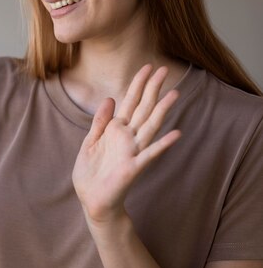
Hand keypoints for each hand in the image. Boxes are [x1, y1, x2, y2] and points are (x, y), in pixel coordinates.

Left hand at [72, 65, 180, 224]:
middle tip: (165, 69)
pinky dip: (163, 144)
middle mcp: (128, 137)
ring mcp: (133, 151)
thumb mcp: (90, 141)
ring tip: (175, 94)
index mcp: (116, 130)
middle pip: (143, 108)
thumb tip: (110, 98)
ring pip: (150, 126)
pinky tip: (176, 133)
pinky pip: (150, 154)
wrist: (92, 200)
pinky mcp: (134, 167)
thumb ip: (100, 121)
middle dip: (153, 89)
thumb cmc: (91, 173)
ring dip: (162, 110)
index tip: (147, 67)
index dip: (138, 84)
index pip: (130, 102)